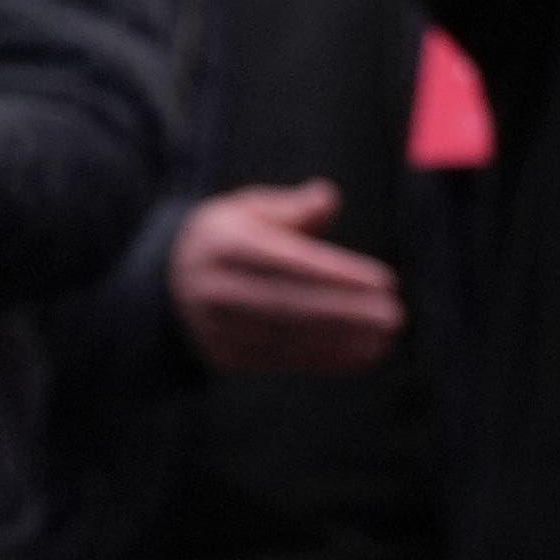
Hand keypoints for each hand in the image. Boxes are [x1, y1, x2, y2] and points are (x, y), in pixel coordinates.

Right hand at [168, 181, 404, 372]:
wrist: (165, 281)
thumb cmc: (226, 235)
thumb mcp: (248, 207)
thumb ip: (291, 207)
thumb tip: (328, 198)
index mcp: (225, 245)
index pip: (291, 262)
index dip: (339, 274)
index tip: (384, 281)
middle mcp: (218, 289)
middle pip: (292, 304)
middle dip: (347, 313)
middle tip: (394, 315)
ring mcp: (217, 327)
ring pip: (289, 337)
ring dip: (342, 341)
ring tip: (385, 338)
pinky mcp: (225, 356)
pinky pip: (281, 361)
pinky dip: (324, 360)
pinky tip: (361, 354)